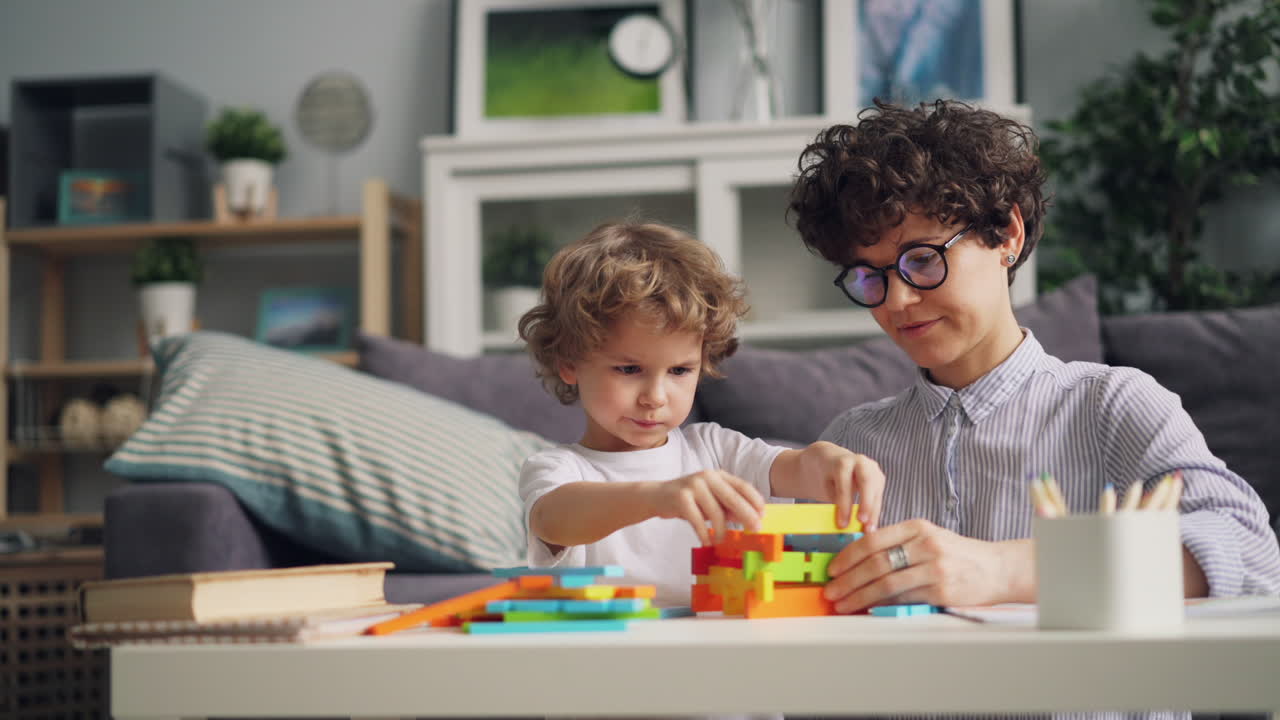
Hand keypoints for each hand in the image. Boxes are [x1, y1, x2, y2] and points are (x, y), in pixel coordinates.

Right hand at [643, 470, 765, 545]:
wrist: (656, 496)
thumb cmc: (689, 500)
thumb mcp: (711, 501)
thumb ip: (729, 508)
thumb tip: (750, 519)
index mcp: (718, 475)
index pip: (742, 486)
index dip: (755, 500)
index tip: (764, 514)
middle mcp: (707, 476)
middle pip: (733, 498)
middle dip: (747, 515)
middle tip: (755, 529)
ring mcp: (693, 485)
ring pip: (715, 512)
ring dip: (721, 530)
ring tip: (721, 541)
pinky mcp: (681, 498)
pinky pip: (698, 520)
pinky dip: (704, 534)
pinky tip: (707, 542)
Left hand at [797, 441, 884, 530]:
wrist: (832, 460)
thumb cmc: (828, 476)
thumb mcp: (825, 486)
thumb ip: (835, 501)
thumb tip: (843, 524)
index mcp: (842, 462)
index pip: (844, 484)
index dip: (844, 505)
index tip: (842, 524)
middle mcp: (859, 462)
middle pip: (866, 482)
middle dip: (865, 503)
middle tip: (861, 522)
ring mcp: (872, 468)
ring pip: (876, 490)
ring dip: (874, 511)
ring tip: (869, 529)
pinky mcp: (879, 477)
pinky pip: (879, 495)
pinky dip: (876, 511)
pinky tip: (872, 524)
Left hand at [822, 519, 1030, 612]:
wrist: (998, 568)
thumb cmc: (957, 554)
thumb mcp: (929, 536)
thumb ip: (898, 543)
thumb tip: (858, 559)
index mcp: (918, 528)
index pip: (873, 540)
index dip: (848, 556)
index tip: (833, 569)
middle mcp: (926, 545)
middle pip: (876, 563)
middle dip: (848, 580)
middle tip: (831, 591)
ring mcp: (935, 569)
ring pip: (887, 584)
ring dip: (860, 596)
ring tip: (843, 604)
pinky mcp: (942, 592)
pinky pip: (905, 600)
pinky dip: (882, 606)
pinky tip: (868, 610)